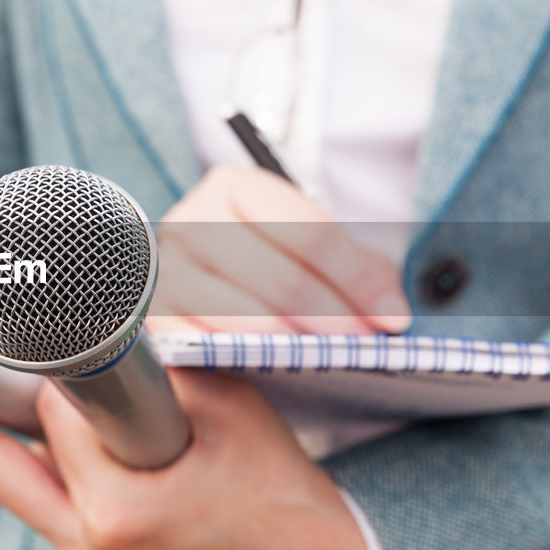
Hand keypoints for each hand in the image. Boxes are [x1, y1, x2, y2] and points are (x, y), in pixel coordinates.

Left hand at [0, 370, 375, 549]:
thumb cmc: (278, 486)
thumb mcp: (222, 402)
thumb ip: (150, 366)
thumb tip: (93, 329)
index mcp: (121, 514)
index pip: (53, 417)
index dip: (33, 368)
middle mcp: (91, 549)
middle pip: (1, 467)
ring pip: (16, 487)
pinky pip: (43, 502)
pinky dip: (27, 463)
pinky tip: (13, 427)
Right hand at [149, 165, 410, 334]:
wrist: (195, 275)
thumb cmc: (259, 257)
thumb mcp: (306, 244)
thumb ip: (354, 266)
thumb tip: (389, 312)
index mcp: (234, 186)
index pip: (310, 232)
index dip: (358, 278)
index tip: (392, 316)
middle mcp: (193, 221)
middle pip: (283, 279)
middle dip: (336, 319)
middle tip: (366, 343)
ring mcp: (169, 271)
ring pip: (251, 318)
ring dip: (301, 345)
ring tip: (331, 357)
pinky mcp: (156, 318)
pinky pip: (215, 346)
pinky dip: (255, 359)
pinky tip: (279, 364)